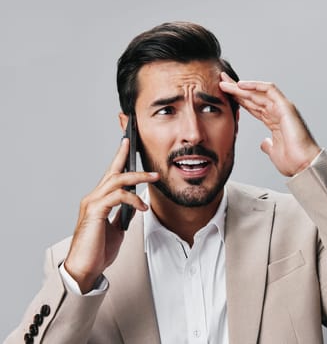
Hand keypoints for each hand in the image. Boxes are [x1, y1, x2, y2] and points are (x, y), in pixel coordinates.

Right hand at [64, 138, 158, 292]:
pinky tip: (142, 207)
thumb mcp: (116, 229)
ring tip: (154, 179)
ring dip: (138, 177)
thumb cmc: (98, 250)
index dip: (119, 158)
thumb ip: (123, 214)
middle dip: (127, 158)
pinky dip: (133, 199)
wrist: (86, 268)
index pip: (111, 175)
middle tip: (143, 152)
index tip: (127, 144)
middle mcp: (93, 198)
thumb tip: (135, 206)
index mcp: (99, 200)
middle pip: (113, 171)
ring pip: (117, 180)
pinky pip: (117, 197)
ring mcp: (92, 203)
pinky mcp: (95, 211)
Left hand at [219, 73, 320, 175]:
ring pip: (258, 92)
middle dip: (235, 89)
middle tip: (220, 80)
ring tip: (225, 82)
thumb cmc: (293, 161)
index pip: (252, 106)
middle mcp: (278, 112)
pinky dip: (256, 86)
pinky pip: (270, 90)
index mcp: (274, 121)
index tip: (223, 94)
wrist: (304, 165)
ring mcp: (282, 108)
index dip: (237, 99)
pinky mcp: (286, 106)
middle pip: (253, 96)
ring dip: (241, 87)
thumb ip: (268, 145)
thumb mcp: (274, 152)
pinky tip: (241, 85)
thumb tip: (264, 143)